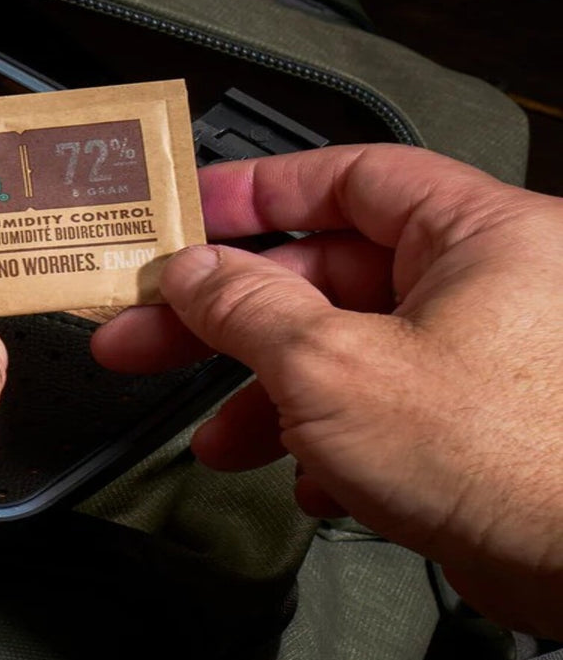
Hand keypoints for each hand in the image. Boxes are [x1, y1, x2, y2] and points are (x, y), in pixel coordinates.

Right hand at [91, 145, 562, 637]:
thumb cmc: (510, 461)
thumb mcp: (333, 365)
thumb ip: (248, 307)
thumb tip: (196, 272)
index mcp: (480, 235)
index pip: (350, 178)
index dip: (257, 194)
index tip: (189, 216)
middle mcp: (493, 288)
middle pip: (330, 275)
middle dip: (233, 318)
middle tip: (151, 333)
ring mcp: (489, 363)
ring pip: (349, 353)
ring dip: (270, 397)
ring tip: (216, 440)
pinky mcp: (485, 431)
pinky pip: (386, 412)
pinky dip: (333, 442)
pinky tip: (307, 481)